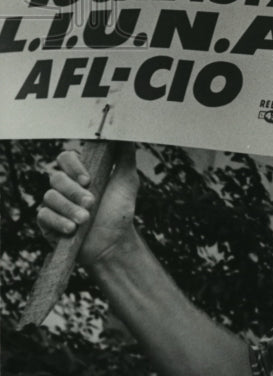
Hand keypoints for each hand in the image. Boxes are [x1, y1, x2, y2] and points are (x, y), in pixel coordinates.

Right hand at [37, 143, 139, 268]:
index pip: (66, 158)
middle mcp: (65, 186)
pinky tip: (72, 229)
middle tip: (91, 203)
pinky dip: (58, 221)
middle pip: (56, 177)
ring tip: (85, 219)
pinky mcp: (47, 223)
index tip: (88, 179)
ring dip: (68, 208)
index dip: (73, 166)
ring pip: (49, 197)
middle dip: (73, 192)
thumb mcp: (127, 179)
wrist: (113, 242)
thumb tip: (123, 132)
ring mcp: (55, 204)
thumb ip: (125, 155)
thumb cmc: (120, 210)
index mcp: (81, 173)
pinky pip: (43, 216)